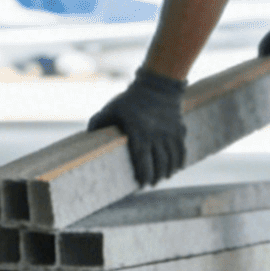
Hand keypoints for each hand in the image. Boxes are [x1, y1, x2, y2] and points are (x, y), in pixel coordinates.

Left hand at [91, 70, 189, 186]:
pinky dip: (180, 161)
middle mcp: (156, 135)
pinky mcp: (179, 130)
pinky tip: (176, 168)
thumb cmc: (130, 100)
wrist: (157, 86)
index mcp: (138, 132)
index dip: (143, 173)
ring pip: (172, 158)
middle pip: (159, 162)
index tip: (142, 184)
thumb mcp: (111, 108)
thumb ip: (98, 122)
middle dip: (156, 176)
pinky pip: (182, 150)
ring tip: (163, 178)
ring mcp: (170, 133)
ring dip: (168, 171)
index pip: (142, 159)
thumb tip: (88, 135)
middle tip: (151, 184)